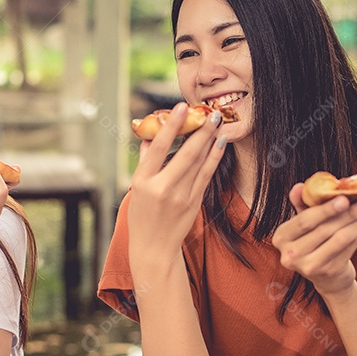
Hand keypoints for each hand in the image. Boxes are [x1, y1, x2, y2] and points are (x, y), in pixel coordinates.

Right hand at [127, 102, 226, 267]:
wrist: (153, 248)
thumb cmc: (142, 215)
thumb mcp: (136, 187)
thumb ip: (145, 160)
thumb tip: (150, 134)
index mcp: (143, 181)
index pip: (158, 147)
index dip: (172, 125)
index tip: (182, 107)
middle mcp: (163, 188)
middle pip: (185, 154)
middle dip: (200, 130)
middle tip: (210, 111)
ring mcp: (181, 197)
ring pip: (199, 163)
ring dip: (210, 140)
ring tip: (217, 121)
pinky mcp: (194, 203)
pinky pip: (207, 175)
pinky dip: (214, 157)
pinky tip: (220, 143)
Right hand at [271, 184, 356, 295]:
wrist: (323, 275)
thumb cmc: (313, 241)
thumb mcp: (303, 223)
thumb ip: (301, 203)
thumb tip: (299, 186)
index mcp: (282, 237)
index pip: (304, 221)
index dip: (325, 210)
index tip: (344, 198)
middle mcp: (291, 255)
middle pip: (324, 229)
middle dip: (348, 213)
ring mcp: (310, 266)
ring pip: (340, 239)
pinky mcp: (329, 272)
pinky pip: (349, 248)